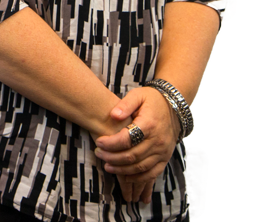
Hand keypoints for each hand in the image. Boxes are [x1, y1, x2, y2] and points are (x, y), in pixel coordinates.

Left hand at [95, 87, 181, 204]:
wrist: (174, 106)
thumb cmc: (153, 100)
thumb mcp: (138, 95)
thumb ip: (125, 104)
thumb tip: (113, 115)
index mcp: (149, 124)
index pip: (127, 139)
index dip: (111, 143)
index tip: (99, 142)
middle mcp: (157, 140)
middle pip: (131, 155)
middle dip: (112, 157)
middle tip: (98, 154)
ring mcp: (162, 152)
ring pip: (139, 167)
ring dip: (121, 169)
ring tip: (107, 166)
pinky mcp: (165, 158)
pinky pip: (151, 174)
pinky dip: (137, 178)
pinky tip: (124, 176)